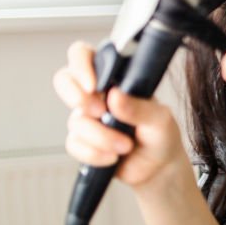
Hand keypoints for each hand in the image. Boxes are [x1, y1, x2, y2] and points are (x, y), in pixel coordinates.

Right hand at [52, 41, 188, 188]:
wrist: (158, 169)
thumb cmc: (161, 135)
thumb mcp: (160, 119)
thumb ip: (140, 107)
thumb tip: (115, 96)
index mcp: (115, 79)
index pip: (85, 55)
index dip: (80, 64)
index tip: (92, 85)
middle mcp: (97, 94)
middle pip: (64, 79)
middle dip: (76, 96)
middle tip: (100, 112)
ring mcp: (87, 118)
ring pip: (76, 120)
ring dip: (102, 136)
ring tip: (126, 146)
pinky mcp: (82, 141)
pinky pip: (74, 144)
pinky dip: (95, 153)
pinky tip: (113, 158)